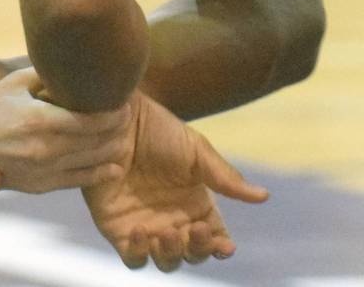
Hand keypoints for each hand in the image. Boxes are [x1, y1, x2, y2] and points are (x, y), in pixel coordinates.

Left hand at [83, 91, 268, 271]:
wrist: (117, 117)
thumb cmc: (158, 129)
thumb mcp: (196, 150)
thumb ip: (225, 177)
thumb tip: (263, 196)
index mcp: (195, 206)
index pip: (214, 241)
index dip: (220, 248)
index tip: (224, 244)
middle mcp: (171, 221)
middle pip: (191, 256)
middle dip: (197, 250)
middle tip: (195, 230)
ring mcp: (144, 226)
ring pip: (164, 261)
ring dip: (170, 255)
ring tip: (169, 232)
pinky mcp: (115, 226)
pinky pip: (131, 256)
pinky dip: (139, 253)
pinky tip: (142, 231)